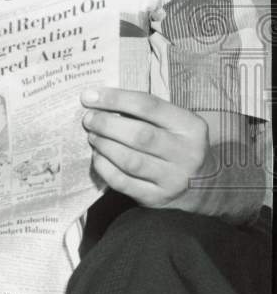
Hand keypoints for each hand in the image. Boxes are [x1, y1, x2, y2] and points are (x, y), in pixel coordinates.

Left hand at [80, 87, 211, 207]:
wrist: (204, 185)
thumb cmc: (177, 144)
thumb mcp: (174, 123)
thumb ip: (144, 112)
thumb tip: (99, 99)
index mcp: (191, 127)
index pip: (148, 106)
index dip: (115, 99)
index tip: (90, 96)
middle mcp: (186, 154)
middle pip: (139, 135)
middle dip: (106, 124)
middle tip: (89, 119)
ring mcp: (173, 179)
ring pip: (130, 160)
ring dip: (104, 145)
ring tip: (93, 136)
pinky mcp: (156, 197)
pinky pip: (122, 182)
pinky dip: (104, 167)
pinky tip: (98, 156)